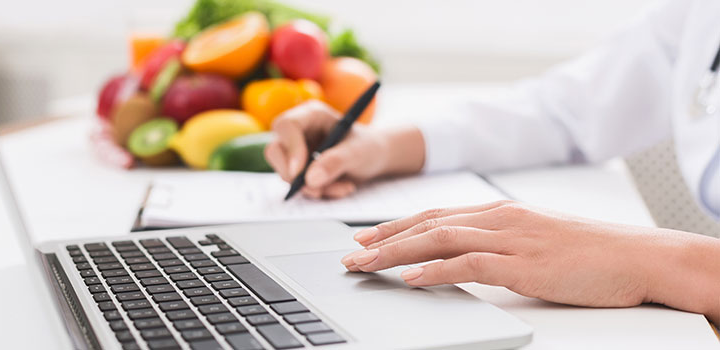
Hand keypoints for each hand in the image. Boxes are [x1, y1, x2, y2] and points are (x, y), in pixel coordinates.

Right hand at [265, 100, 424, 198]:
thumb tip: (310, 179)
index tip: (299, 173)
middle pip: (275, 150)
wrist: (375, 159)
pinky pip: (298, 186)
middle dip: (293, 175)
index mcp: (312, 115)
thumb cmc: (368, 146)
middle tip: (316, 190)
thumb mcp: (358, 152)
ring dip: (313, 188)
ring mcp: (296, 152)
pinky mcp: (299, 170)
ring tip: (343, 187)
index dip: (290, 149)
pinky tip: (341, 188)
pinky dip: (318, 192)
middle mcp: (299, 131)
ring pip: (286, 173)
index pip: (287, 126)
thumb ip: (336, 161)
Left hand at [341, 200, 719, 316]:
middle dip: (384, 238)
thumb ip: (497, 243)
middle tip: (351, 251)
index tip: (367, 236)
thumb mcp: (533, 239)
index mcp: (499, 212)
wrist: (635, 255)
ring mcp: (511, 240)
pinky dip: (436, 269)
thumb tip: (462, 255)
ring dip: (397, 252)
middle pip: (428, 223)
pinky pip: (470, 264)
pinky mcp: (524, 265)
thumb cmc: (586, 251)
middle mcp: (499, 219)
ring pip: (440, 239)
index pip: (435, 215)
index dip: (396, 225)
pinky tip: (412, 278)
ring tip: (366, 263)